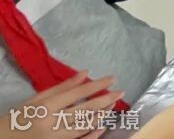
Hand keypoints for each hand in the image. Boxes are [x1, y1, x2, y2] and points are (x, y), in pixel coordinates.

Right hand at [1, 72, 121, 138]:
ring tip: (113, 105)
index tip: (112, 78)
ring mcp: (56, 137)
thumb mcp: (38, 98)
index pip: (78, 93)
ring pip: (85, 126)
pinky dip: (92, 134)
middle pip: (86, 110)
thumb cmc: (20, 116)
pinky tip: (102, 126)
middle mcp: (53, 123)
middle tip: (120, 92)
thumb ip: (63, 86)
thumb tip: (85, 73)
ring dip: (102, 115)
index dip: (97, 85)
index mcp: (47, 107)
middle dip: (105, 100)